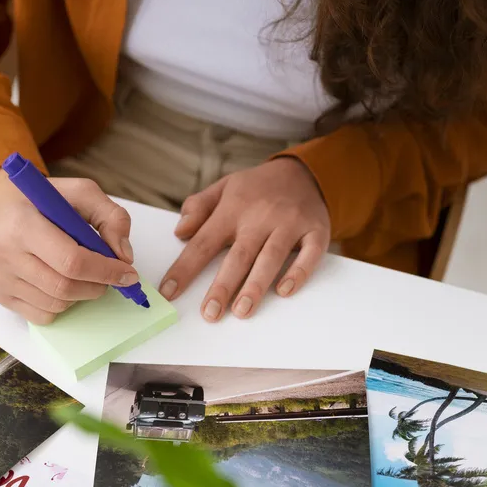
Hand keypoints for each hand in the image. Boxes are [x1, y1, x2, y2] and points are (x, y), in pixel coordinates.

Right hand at [0, 168, 139, 324]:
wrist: (1, 210)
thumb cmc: (45, 203)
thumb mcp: (82, 194)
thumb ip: (111, 218)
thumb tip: (124, 256)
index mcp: (22, 224)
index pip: (72, 261)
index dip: (106, 271)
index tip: (127, 274)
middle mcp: (3, 253)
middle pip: (65, 288)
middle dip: (97, 286)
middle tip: (109, 277)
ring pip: (56, 305)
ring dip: (81, 295)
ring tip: (82, 274)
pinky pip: (42, 316)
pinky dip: (62, 305)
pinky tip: (60, 282)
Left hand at [159, 158, 329, 321]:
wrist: (304, 172)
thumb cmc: (257, 189)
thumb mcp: (225, 188)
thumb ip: (198, 207)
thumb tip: (180, 231)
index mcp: (233, 208)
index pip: (204, 242)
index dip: (185, 268)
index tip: (170, 292)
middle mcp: (261, 216)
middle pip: (239, 255)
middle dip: (223, 286)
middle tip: (210, 313)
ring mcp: (290, 223)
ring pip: (270, 257)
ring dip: (256, 286)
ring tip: (242, 311)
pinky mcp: (316, 230)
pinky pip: (309, 253)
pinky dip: (298, 272)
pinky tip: (285, 291)